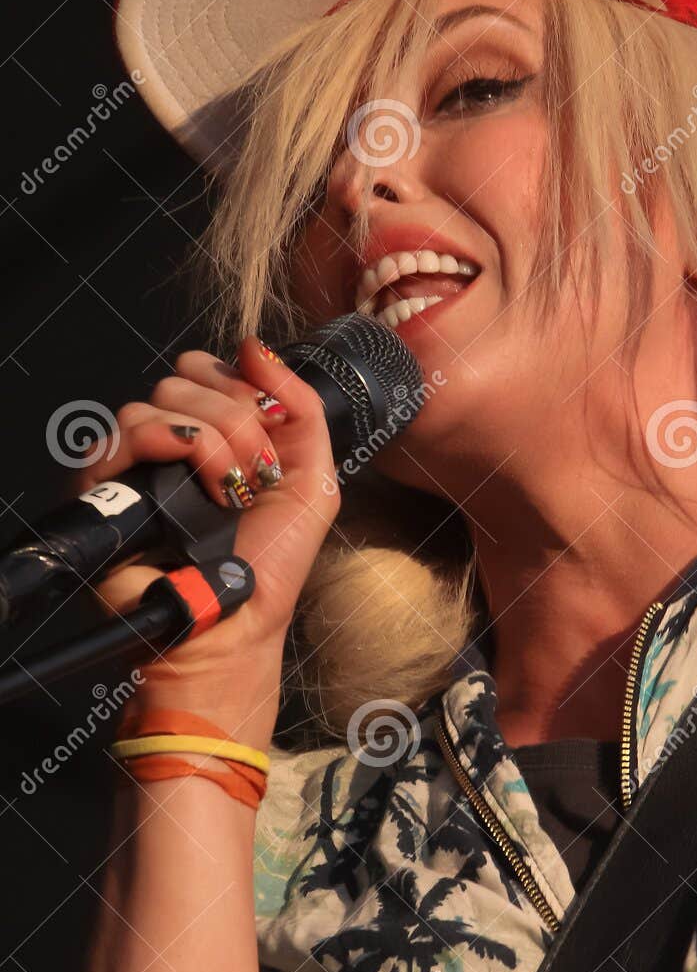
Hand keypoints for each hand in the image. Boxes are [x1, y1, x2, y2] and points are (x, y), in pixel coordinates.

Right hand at [75, 336, 339, 709]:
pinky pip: (127, 430)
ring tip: (227, 496)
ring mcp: (136, 463)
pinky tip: (197, 485)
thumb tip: (255, 346)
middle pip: (187, 379)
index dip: (244, 390)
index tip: (269, 441)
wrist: (234, 626)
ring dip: (212, 444)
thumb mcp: (315, 480)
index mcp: (216, 437)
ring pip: (159, 400)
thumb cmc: (270, 568)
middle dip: (236, 423)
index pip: (211, 369)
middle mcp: (172, 444)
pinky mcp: (105, 486)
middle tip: (254, 479)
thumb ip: (300, 406)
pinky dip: (171, 445)